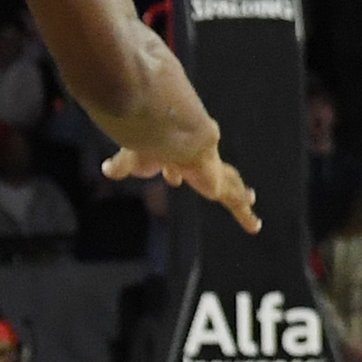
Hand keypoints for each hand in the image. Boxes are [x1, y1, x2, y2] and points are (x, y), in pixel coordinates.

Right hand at [103, 117, 259, 233]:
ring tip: (251, 200)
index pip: (180, 163)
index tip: (174, 176)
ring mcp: (212, 172)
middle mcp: (198, 160)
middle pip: (211, 171)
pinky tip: (255, 227)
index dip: (176, 171)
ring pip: (229, 184)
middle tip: (224, 185)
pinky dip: (244, 215)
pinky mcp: (219, 184)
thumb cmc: (153, 140)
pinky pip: (235, 202)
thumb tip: (107, 169)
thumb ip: (122, 164)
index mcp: (178, 152)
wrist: (177, 135)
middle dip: (218, 178)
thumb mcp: (133, 157)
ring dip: (238, 193)